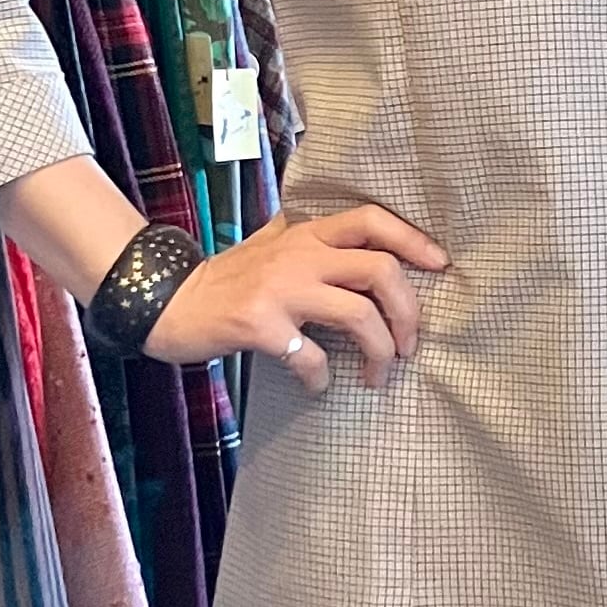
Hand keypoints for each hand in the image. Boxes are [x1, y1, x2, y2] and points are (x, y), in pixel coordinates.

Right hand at [147, 205, 447, 394]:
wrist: (166, 300)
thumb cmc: (224, 279)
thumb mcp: (268, 245)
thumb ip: (306, 240)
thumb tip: (351, 241)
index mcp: (306, 235)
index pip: (372, 220)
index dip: (413, 240)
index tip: (439, 266)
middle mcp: (298, 254)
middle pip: (381, 270)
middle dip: (408, 312)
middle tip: (410, 344)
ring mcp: (280, 289)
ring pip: (358, 315)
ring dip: (380, 352)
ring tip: (378, 375)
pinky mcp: (260, 324)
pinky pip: (311, 356)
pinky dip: (323, 378)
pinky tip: (318, 386)